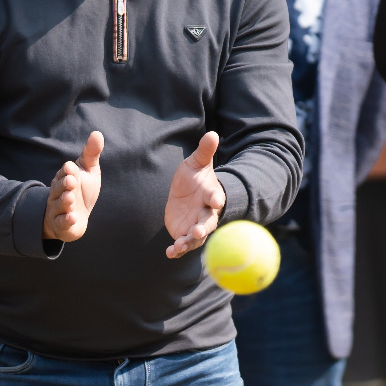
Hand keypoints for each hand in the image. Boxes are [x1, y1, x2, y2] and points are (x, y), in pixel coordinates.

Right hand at [43, 131, 103, 242]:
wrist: (77, 216)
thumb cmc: (82, 190)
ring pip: (59, 204)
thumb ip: (91, 153)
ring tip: (70, 198)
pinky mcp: (62, 224)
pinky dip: (66, 220)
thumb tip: (97, 133)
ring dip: (64, 201)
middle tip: (71, 181)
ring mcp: (59, 209)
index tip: (72, 167)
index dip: (68, 171)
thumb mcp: (88, 171)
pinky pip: (62, 222)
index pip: (64, 173)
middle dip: (64, 184)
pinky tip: (72, 217)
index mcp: (64, 178)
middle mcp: (58, 193)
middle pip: (58, 188)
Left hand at [165, 132, 225, 258]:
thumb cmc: (194, 177)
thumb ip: (204, 152)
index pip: (215, 197)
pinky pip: (183, 244)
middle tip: (199, 232)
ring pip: (196, 237)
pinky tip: (169, 253)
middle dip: (203, 228)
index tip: (216, 200)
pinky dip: (177, 250)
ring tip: (179, 246)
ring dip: (189, 242)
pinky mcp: (185, 233)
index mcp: (210, 194)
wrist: (188, 193)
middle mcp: (206, 213)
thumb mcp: (196, 163)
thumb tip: (212, 133)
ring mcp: (196, 225)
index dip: (216, 198)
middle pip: (208, 222)